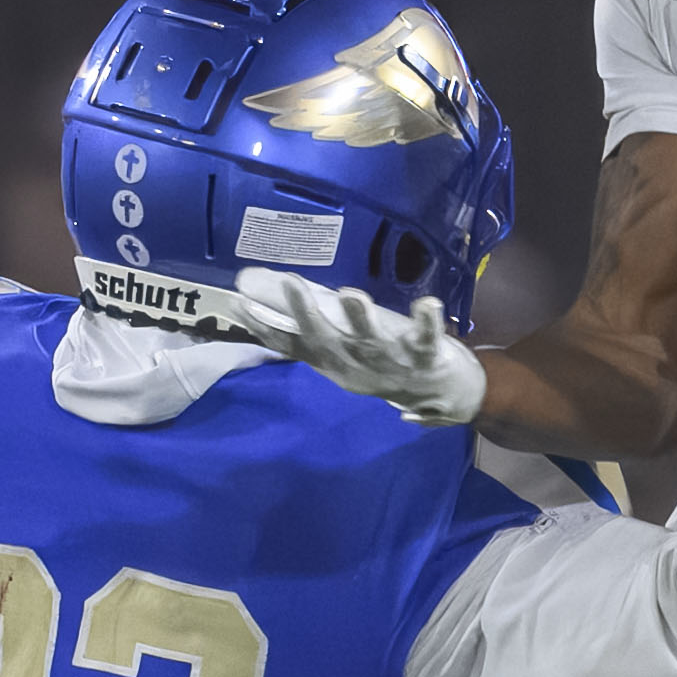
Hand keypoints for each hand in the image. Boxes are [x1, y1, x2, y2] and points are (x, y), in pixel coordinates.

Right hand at [227, 270, 485, 426]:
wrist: (438, 396)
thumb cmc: (380, 366)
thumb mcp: (338, 355)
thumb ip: (306, 331)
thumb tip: (257, 298)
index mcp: (332, 361)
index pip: (291, 345)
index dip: (264, 326)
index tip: (237, 301)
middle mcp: (355, 361)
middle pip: (325, 338)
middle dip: (306, 312)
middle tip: (289, 280)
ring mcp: (390, 359)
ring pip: (372, 338)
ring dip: (360, 317)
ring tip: (351, 294)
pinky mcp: (425, 355)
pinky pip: (426, 337)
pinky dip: (427, 321)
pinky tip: (428, 303)